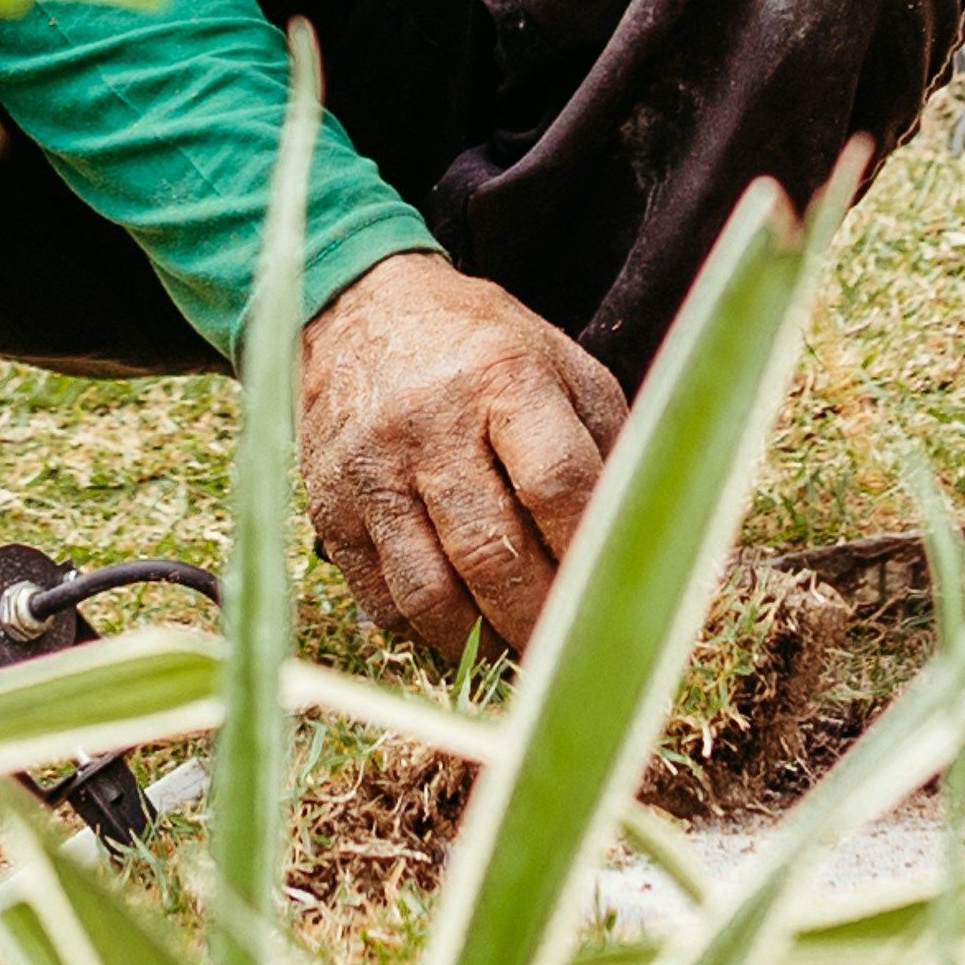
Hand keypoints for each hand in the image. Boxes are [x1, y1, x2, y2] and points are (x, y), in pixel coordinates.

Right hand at [298, 251, 627, 658]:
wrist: (363, 310)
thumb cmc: (481, 348)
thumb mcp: (560, 364)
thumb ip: (605, 444)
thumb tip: (635, 542)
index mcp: (503, 375)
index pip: (556, 484)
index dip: (587, 553)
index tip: (610, 595)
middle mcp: (430, 422)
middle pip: (492, 551)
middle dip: (539, 619)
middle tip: (569, 652)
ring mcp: (370, 467)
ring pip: (428, 590)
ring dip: (481, 642)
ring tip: (515, 654)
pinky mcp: (329, 504)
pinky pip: (379, 597)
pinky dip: (424, 629)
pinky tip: (459, 627)